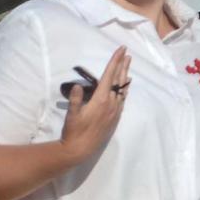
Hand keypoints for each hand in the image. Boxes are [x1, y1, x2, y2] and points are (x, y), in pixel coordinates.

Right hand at [60, 47, 130, 166]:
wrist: (81, 149)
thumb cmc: (74, 131)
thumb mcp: (72, 114)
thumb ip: (75, 99)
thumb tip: (77, 85)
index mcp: (101, 99)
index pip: (110, 75)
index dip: (115, 61)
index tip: (121, 50)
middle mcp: (111, 103)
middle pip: (119, 80)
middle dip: (122, 65)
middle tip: (127, 54)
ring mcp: (115, 111)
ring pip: (122, 89)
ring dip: (125, 75)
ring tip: (128, 65)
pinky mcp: (115, 118)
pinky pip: (123, 99)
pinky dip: (125, 89)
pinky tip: (126, 87)